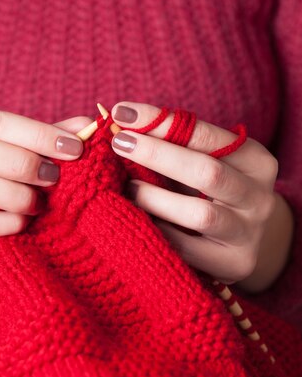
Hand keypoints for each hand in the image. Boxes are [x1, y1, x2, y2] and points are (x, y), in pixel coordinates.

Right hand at [0, 105, 92, 255]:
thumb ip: (49, 135)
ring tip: (39, 202)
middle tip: (54, 176)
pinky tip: (24, 220)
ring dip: (17, 195)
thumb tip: (88, 126)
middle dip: (23, 163)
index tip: (74, 147)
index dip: (38, 134)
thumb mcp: (18, 143)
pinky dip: (7, 222)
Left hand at [110, 101, 293, 291]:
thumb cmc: (212, 191)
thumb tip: (118, 120)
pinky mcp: (234, 264)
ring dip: (156, 199)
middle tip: (118, 143)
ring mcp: (249, 234)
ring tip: (127, 188)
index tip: (122, 112)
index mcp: (255, 161)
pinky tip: (135, 221)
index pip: (205, 134)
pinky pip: (188, 250)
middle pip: (207, 172)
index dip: (161, 121)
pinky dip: (159, 233)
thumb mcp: (203, 162)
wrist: (246, 239)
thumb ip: (171, 142)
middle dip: (157, 154)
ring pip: (201, 215)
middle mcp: (259, 196)